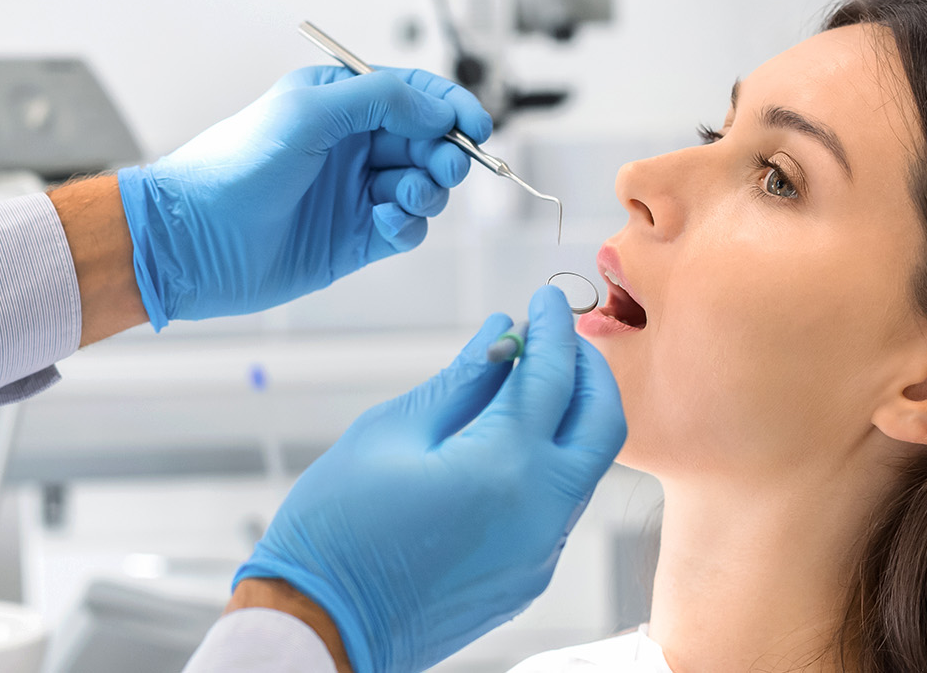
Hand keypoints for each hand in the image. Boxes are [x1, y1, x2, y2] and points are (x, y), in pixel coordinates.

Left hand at [117, 66, 492, 328]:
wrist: (194, 241)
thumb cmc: (234, 168)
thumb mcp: (309, 112)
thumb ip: (380, 100)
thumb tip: (436, 111)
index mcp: (337, 102)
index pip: (411, 94)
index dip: (449, 107)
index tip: (476, 125)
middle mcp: (349, 145)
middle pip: (426, 141)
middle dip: (446, 152)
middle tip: (448, 166)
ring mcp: (353, 194)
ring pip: (422, 186)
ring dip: (429, 189)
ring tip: (410, 195)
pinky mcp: (354, 240)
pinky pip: (405, 228)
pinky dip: (410, 225)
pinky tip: (390, 224)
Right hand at [234, 286, 628, 672]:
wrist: (324, 628)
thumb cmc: (337, 530)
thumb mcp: (390, 434)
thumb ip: (460, 382)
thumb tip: (501, 336)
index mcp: (504, 467)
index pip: (553, 375)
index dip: (552, 327)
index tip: (542, 300)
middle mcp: (540, 512)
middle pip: (602, 420)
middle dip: (588, 369)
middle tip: (555, 340)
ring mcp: (541, 551)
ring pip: (586, 466)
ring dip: (570, 418)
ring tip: (525, 388)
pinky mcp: (531, 576)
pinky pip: (559, 506)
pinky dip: (548, 463)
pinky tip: (506, 446)